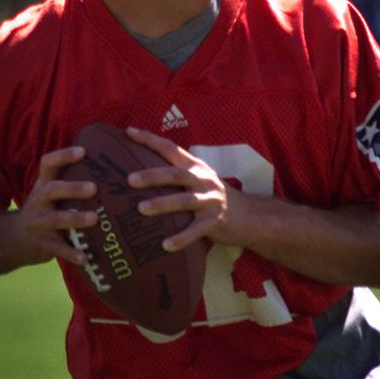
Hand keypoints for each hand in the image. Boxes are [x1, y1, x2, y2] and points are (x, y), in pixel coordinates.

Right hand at [2, 146, 95, 268]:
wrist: (13, 239)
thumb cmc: (42, 211)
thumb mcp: (47, 194)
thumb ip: (67, 182)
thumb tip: (105, 167)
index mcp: (42, 186)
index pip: (48, 164)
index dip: (64, 156)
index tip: (83, 151)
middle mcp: (38, 201)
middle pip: (52, 189)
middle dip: (72, 188)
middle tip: (94, 188)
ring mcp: (38, 223)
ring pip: (56, 219)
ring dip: (76, 218)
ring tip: (95, 219)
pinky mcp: (41, 244)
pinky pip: (58, 249)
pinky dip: (72, 253)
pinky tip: (86, 258)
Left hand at [123, 126, 242, 252]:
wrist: (250, 216)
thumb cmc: (212, 196)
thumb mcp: (198, 178)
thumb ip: (175, 173)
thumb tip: (136, 169)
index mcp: (195, 167)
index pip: (171, 148)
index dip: (150, 139)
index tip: (129, 132)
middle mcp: (203, 180)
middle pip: (176, 175)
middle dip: (152, 176)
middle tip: (129, 179)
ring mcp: (211, 200)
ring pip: (185, 201)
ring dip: (162, 204)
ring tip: (140, 209)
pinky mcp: (216, 222)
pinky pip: (196, 231)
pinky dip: (181, 238)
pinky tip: (165, 246)